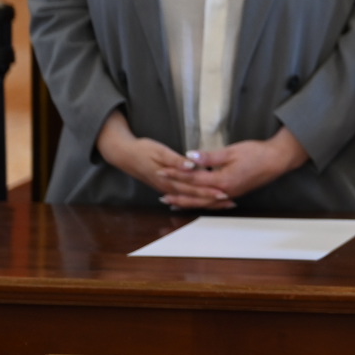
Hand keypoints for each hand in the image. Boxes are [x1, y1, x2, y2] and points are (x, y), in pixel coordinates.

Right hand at [95, 111, 228, 208]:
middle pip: (194, 196)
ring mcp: (167, 188)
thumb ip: (176, 160)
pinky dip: (194, 199)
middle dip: (212, 200)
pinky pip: (183, 196)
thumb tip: (190, 166)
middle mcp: (169, 187)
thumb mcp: (160, 151)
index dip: (209, 191)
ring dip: (205, 201)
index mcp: (170, 180)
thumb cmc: (143, 150)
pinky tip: (202, 202)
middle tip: (229, 202)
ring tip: (222, 204)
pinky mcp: (165, 186)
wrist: (124, 155)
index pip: (194, 188)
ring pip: (189, 199)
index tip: (224, 193)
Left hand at [157, 128, 309, 206]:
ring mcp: (229, 194)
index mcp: (222, 180)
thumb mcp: (232, 151)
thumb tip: (189, 156)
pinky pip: (212, 202)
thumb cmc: (257, 153)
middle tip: (160, 191)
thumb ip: (209, 156)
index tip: (162, 170)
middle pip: (195, 195)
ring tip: (172, 202)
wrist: (278, 160)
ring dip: (187, 202)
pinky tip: (196, 202)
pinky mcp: (234, 193)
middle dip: (177, 192)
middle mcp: (224, 192)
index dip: (176, 174)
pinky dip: (201, 202)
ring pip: (203, 202)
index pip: (193, 178)